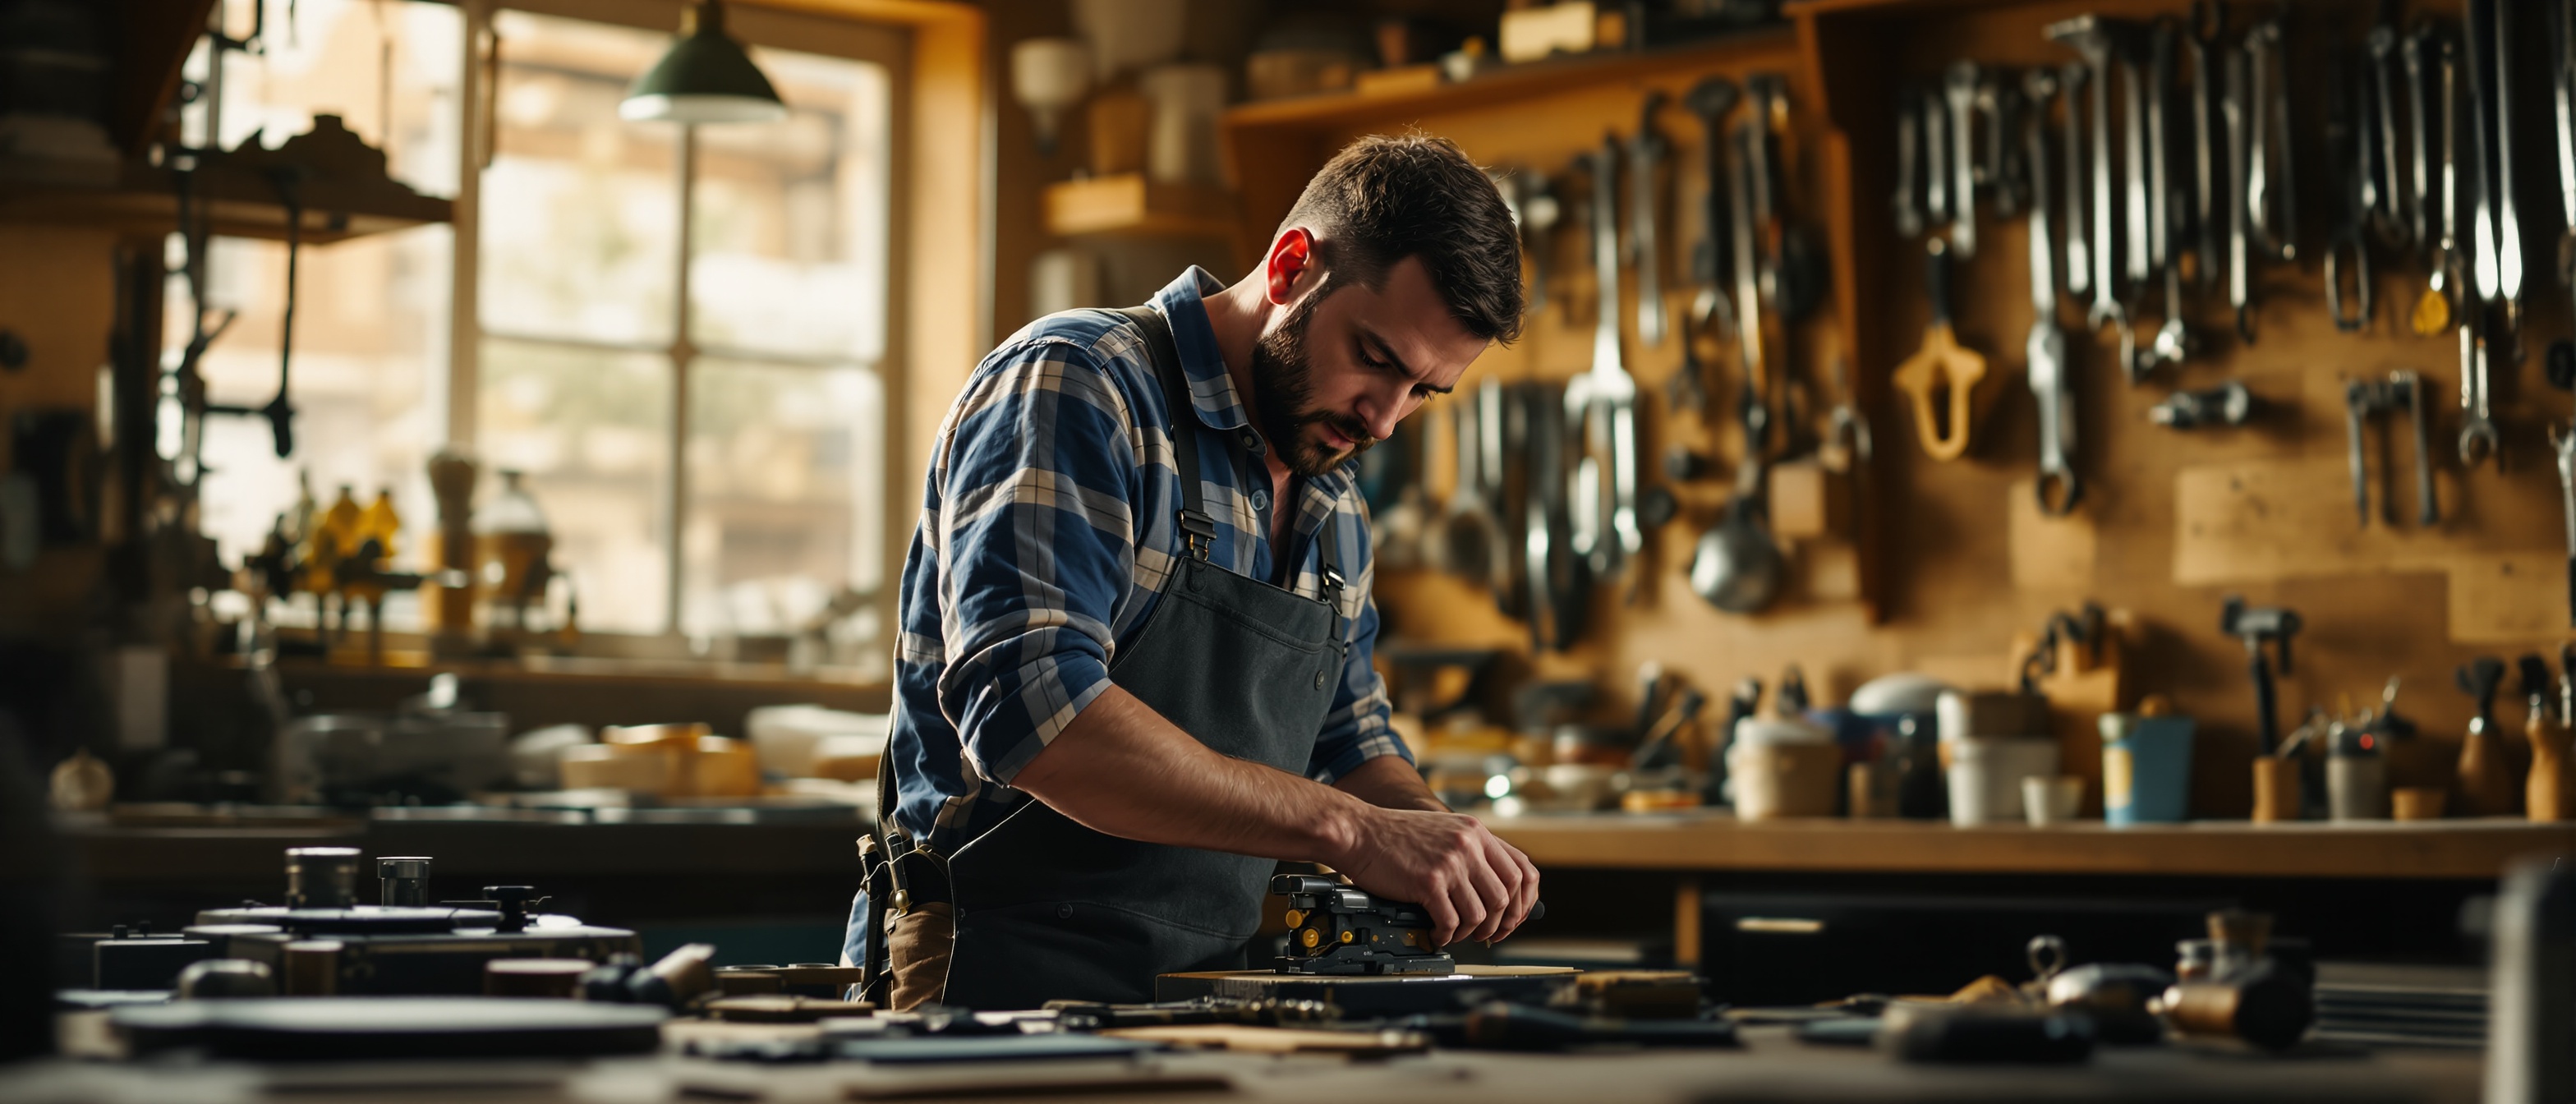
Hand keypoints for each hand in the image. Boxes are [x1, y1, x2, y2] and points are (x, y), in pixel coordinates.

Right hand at [1329, 807, 1539, 946]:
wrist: (1359, 832)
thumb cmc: (1394, 836)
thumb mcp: (1443, 831)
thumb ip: (1470, 852)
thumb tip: (1492, 890)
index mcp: (1476, 832)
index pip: (1522, 870)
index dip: (1524, 901)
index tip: (1515, 917)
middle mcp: (1468, 845)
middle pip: (1504, 896)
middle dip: (1500, 924)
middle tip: (1487, 936)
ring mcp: (1450, 863)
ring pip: (1480, 913)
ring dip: (1470, 932)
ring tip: (1456, 934)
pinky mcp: (1429, 881)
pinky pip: (1450, 921)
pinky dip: (1446, 935)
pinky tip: (1436, 934)